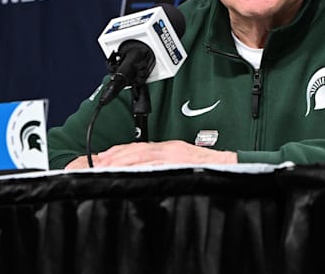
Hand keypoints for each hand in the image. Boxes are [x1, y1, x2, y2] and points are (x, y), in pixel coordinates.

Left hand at [63, 140, 235, 168]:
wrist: (232, 167)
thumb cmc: (208, 170)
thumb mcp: (182, 165)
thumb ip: (162, 168)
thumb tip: (141, 176)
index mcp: (167, 149)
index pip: (136, 149)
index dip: (116, 154)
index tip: (99, 160)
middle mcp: (168, 149)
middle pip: (134, 150)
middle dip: (112, 157)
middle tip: (93, 165)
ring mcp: (173, 154)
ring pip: (140, 155)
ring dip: (120, 162)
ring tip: (103, 169)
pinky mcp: (180, 161)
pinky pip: (155, 163)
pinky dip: (139, 167)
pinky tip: (127, 172)